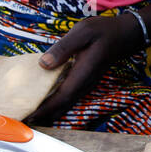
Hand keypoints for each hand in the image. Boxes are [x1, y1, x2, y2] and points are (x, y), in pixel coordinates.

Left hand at [27, 13, 141, 123]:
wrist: (124, 35)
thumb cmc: (103, 31)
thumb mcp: (82, 32)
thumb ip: (63, 48)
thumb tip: (43, 65)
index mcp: (82, 72)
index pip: (62, 96)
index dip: (46, 108)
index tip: (30, 115)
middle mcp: (85, 82)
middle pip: (64, 104)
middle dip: (45, 114)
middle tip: (26, 120)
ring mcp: (87, 82)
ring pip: (67, 102)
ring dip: (51, 110)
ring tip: (34, 114)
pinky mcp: (86, 80)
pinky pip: (71, 96)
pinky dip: (58, 102)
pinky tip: (49, 101)